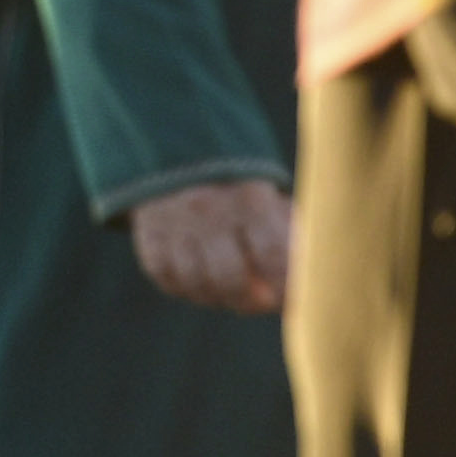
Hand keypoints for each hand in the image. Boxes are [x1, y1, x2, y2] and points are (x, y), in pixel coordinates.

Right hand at [126, 178, 292, 312]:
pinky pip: (164, 276)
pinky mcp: (148, 230)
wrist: (178, 152)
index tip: (290, 300)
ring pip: (195, 283)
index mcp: (250, 199)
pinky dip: (182, 287)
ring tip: (227, 294)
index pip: (274, 256)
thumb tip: (306, 278)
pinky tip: (196, 283)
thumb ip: (292, 233)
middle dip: (248, 303)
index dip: (286, 289)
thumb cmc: (241, 188)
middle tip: (257, 304)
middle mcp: (209, 210)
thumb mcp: (270, 197)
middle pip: (229, 279)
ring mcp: (174, 221)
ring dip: (215, 297)